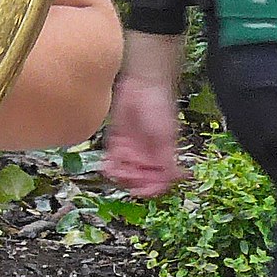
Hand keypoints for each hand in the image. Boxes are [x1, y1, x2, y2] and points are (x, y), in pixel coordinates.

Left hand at [102, 72, 185, 196]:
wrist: (142, 84)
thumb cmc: (159, 106)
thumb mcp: (166, 136)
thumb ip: (166, 158)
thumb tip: (170, 179)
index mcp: (162, 157)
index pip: (158, 182)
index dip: (150, 189)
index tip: (141, 191)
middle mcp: (147, 156)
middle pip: (139, 180)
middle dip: (132, 181)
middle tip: (126, 176)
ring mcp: (132, 149)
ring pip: (125, 172)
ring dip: (119, 175)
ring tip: (114, 171)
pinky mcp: (118, 140)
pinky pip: (113, 159)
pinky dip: (109, 166)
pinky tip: (106, 166)